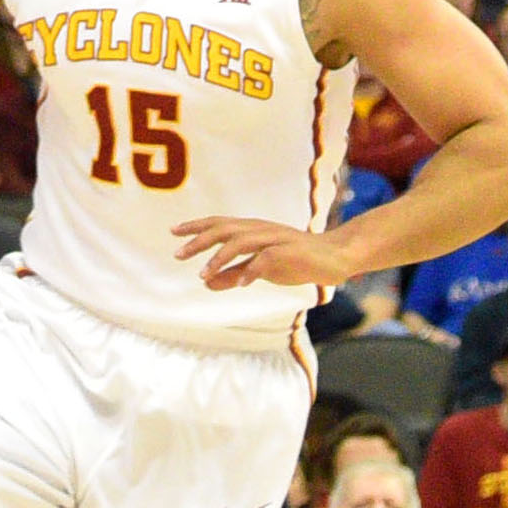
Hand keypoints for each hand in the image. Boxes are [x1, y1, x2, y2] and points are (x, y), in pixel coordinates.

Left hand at [171, 215, 363, 294]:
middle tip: (178, 254)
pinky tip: (242, 284)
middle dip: (199, 241)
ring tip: (203, 274)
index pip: (220, 224)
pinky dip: (251, 270)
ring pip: (241, 242)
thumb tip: (206, 282)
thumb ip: (234, 274)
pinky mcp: (289, 252)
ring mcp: (276, 239)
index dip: (197, 226)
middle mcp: (261, 229)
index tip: (173, 232)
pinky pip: (266, 259)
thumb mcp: (260, 268)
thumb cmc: (296, 260)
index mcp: (254, 230)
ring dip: (220, 258)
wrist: (334, 257)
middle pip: (225, 229)